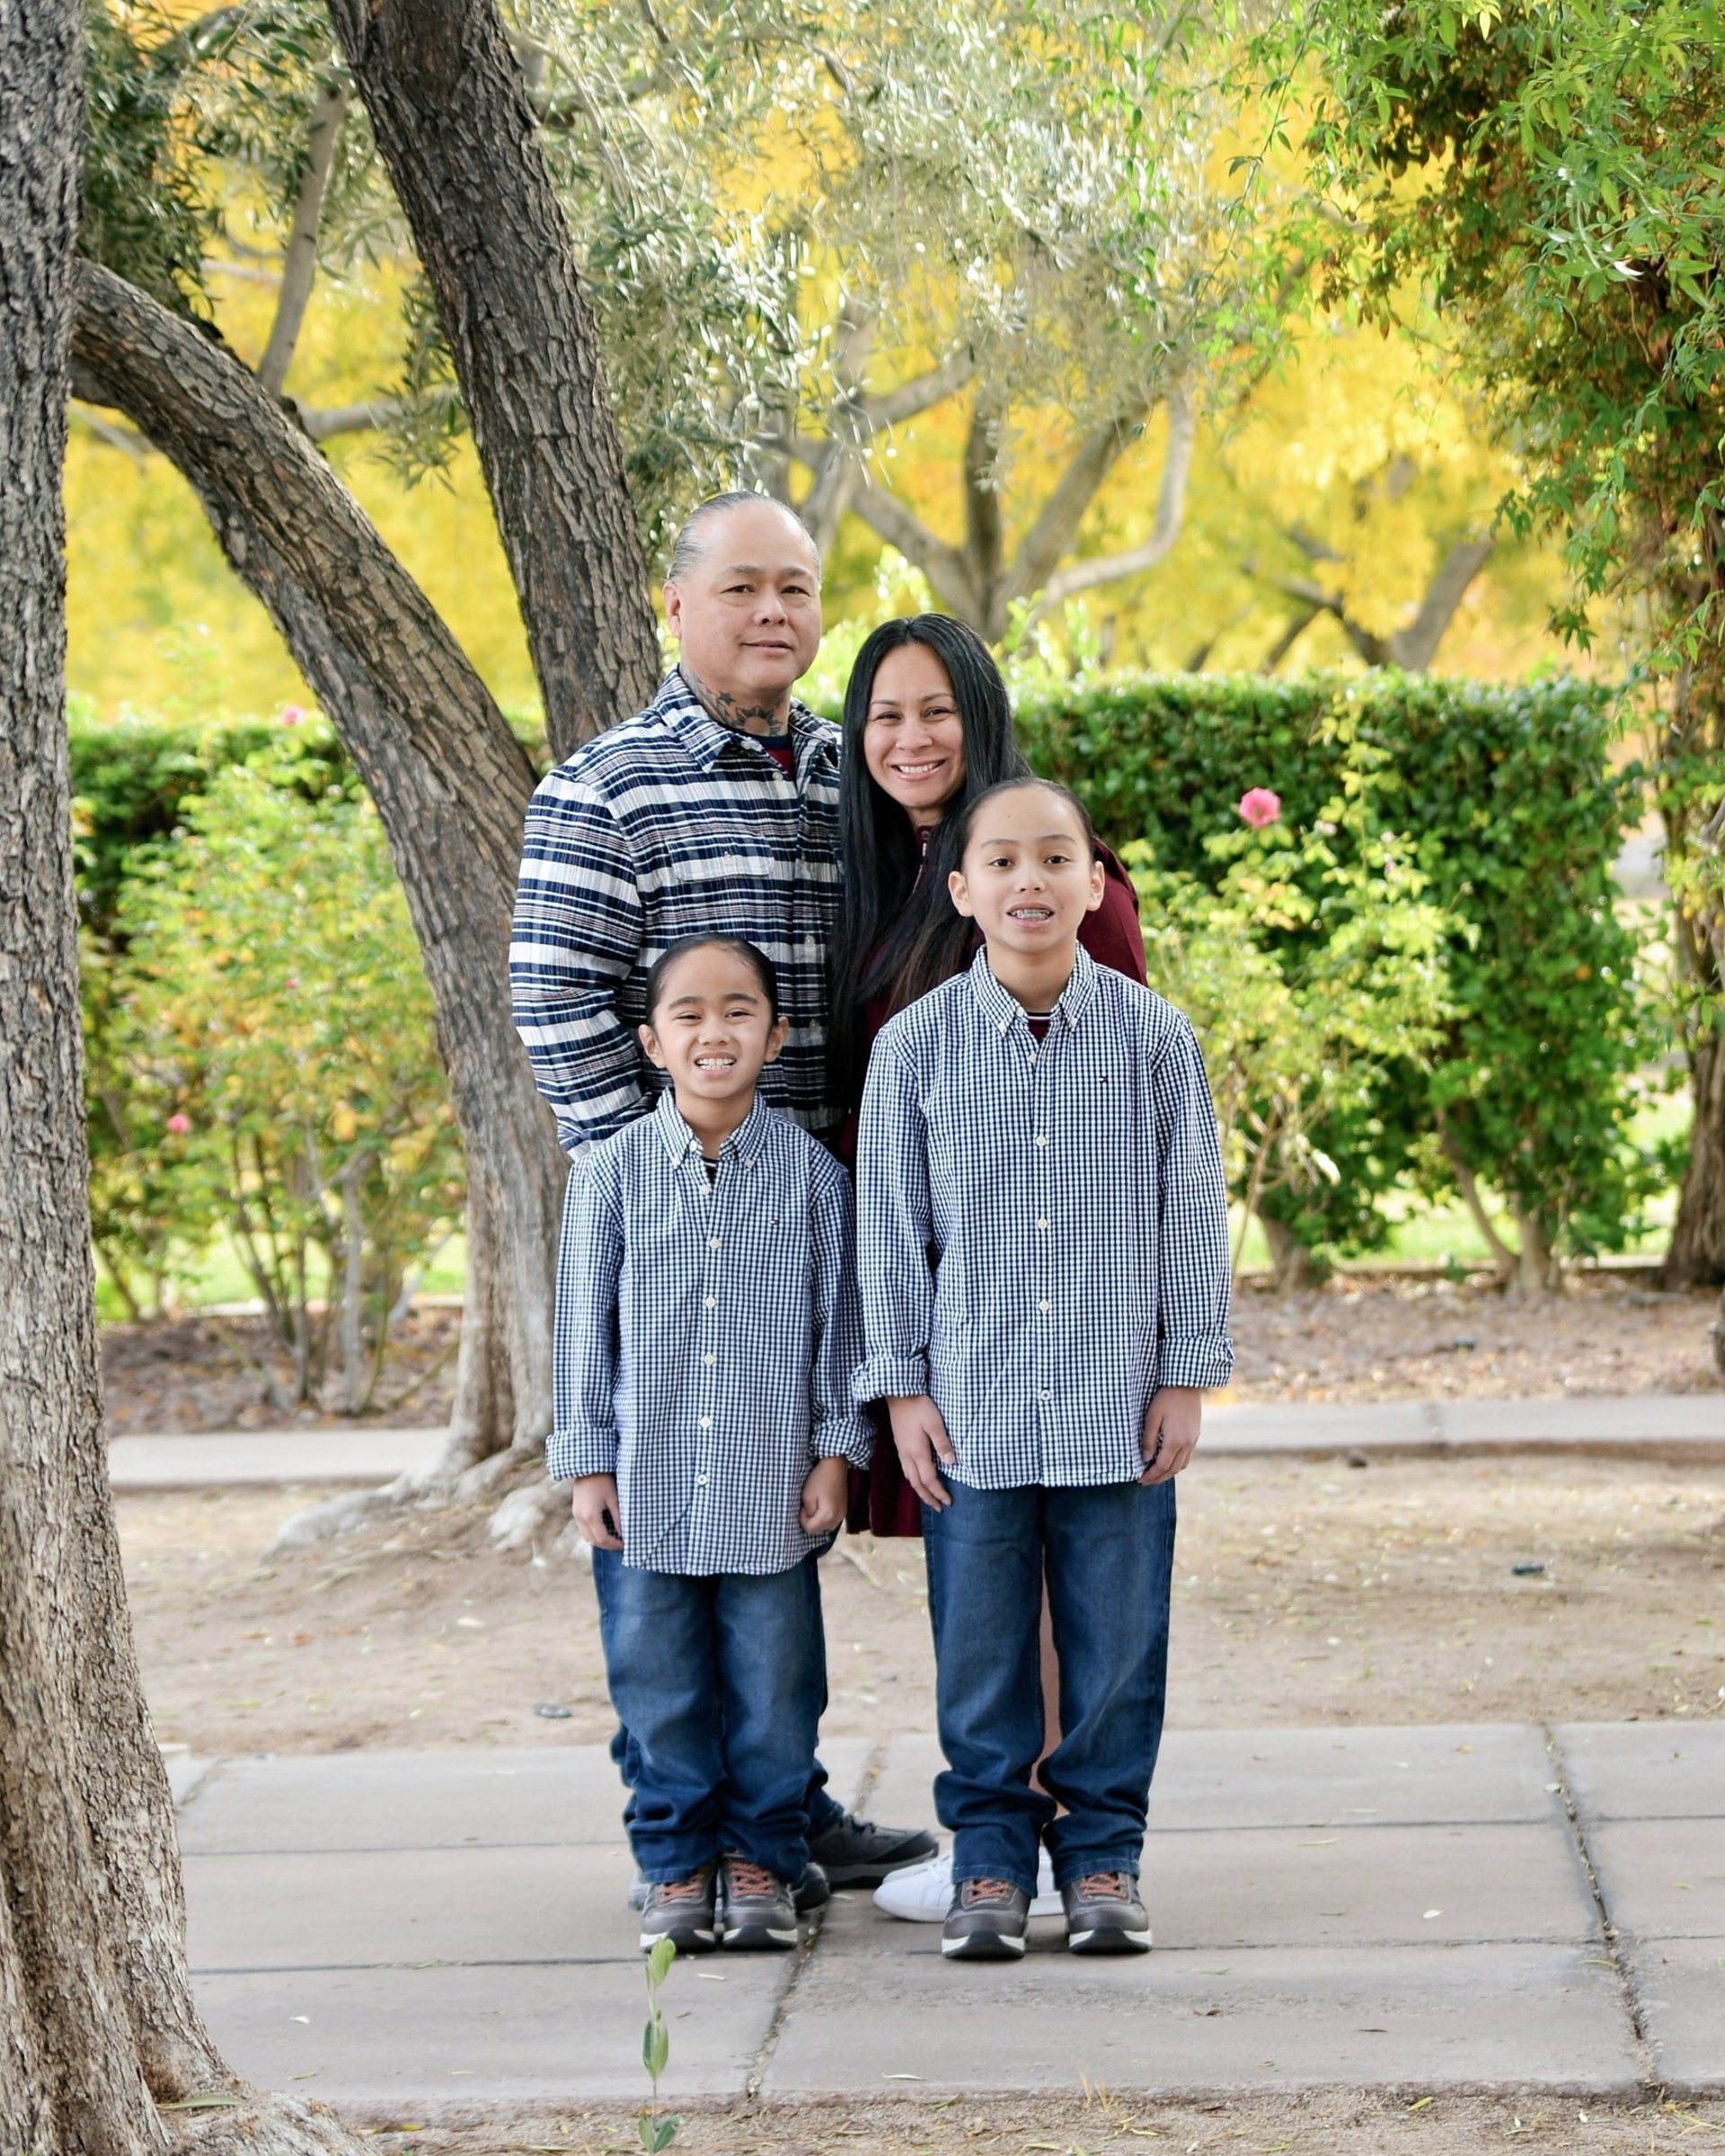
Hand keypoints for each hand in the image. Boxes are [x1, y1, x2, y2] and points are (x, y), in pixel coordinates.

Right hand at [570, 1472, 623, 1549]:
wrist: (587, 1467)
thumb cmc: (603, 1481)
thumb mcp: (613, 1499)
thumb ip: (618, 1518)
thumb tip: (624, 1534)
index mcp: (590, 1516)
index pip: (602, 1539)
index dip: (614, 1544)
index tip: (625, 1544)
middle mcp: (580, 1518)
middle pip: (593, 1541)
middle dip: (607, 1545)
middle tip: (620, 1544)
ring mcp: (576, 1515)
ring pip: (587, 1537)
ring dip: (599, 1540)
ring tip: (613, 1538)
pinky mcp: (576, 1512)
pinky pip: (584, 1529)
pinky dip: (593, 1533)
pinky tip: (605, 1529)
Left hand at [800, 1455, 849, 1533]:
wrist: (835, 1465)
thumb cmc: (819, 1479)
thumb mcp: (807, 1496)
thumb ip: (807, 1512)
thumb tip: (809, 1518)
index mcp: (828, 1516)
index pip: (810, 1529)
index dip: (803, 1518)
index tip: (803, 1506)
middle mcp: (837, 1518)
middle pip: (819, 1530)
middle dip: (811, 1520)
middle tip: (808, 1505)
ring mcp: (843, 1514)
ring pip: (826, 1526)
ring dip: (818, 1519)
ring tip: (815, 1504)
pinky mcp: (844, 1509)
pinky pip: (832, 1520)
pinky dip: (826, 1516)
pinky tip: (823, 1504)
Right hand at [887, 1394, 955, 1509]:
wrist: (898, 1394)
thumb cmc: (919, 1406)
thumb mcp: (935, 1423)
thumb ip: (943, 1444)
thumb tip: (951, 1463)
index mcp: (917, 1452)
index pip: (929, 1480)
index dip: (939, 1493)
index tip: (948, 1502)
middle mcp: (907, 1456)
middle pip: (917, 1484)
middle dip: (928, 1498)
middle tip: (939, 1507)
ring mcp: (901, 1451)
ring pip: (909, 1478)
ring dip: (920, 1491)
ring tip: (929, 1497)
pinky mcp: (899, 1445)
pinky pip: (906, 1470)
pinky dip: (914, 1480)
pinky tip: (918, 1478)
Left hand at [1139, 1386, 1201, 1484]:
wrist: (1186, 1384)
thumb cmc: (1165, 1399)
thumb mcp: (1152, 1418)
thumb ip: (1148, 1440)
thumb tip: (1145, 1459)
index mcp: (1175, 1441)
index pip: (1161, 1466)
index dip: (1150, 1475)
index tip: (1139, 1479)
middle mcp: (1187, 1444)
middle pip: (1172, 1470)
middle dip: (1158, 1478)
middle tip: (1145, 1481)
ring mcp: (1193, 1440)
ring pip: (1181, 1465)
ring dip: (1168, 1473)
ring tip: (1155, 1473)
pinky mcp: (1195, 1436)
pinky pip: (1187, 1457)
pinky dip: (1176, 1464)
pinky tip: (1167, 1460)